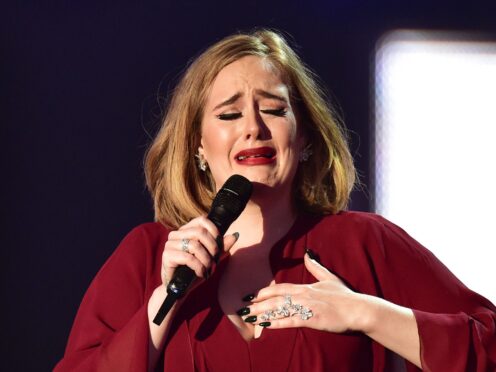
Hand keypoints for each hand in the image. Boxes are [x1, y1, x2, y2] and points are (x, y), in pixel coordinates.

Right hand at [161, 216, 238, 288]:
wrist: (180, 289)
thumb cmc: (194, 272)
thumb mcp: (211, 258)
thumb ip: (222, 247)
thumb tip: (235, 235)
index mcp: (186, 230)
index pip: (202, 220)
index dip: (214, 231)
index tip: (219, 246)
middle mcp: (176, 234)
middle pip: (200, 232)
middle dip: (212, 248)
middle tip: (215, 261)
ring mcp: (170, 244)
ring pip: (194, 245)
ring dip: (206, 260)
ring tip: (209, 269)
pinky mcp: (166, 255)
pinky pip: (187, 257)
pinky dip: (198, 267)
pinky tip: (201, 274)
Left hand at [244, 252, 364, 332]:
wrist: (359, 309)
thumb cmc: (345, 296)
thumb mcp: (329, 278)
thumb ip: (316, 267)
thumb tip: (307, 254)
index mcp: (305, 287)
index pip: (279, 288)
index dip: (263, 292)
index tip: (251, 295)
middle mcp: (303, 295)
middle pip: (275, 298)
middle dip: (257, 303)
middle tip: (242, 307)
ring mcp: (307, 307)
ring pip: (279, 309)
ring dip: (262, 313)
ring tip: (248, 317)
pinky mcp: (312, 319)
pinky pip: (291, 321)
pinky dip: (277, 323)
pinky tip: (265, 325)